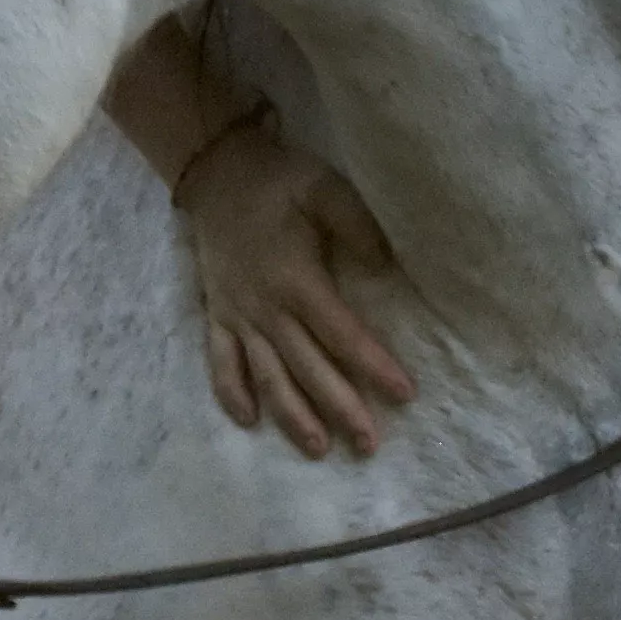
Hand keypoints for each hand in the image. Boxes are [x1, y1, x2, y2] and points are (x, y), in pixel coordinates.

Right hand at [173, 115, 417, 457]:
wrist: (217, 170)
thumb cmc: (279, 181)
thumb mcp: (325, 188)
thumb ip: (359, 226)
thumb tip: (386, 268)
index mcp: (296, 279)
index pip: (342, 334)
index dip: (373, 366)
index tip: (405, 394)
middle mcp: (265, 308)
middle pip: (307, 368)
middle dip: (340, 408)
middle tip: (368, 445)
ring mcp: (237, 315)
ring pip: (266, 375)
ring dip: (292, 415)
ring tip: (318, 449)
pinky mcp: (216, 314)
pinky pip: (220, 362)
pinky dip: (231, 393)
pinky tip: (249, 421)